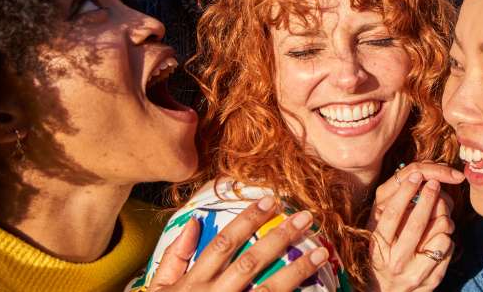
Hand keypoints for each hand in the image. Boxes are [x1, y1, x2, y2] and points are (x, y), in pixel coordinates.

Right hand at [147, 196, 328, 290]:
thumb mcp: (160, 290)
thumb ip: (174, 257)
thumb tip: (193, 221)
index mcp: (194, 283)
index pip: (223, 243)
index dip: (248, 220)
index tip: (271, 200)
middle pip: (251, 262)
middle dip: (279, 237)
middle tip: (306, 217)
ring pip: (268, 290)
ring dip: (297, 270)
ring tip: (322, 252)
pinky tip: (317, 290)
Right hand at [367, 162, 464, 290]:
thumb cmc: (383, 259)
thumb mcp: (378, 239)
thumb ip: (387, 216)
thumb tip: (410, 184)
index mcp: (378, 248)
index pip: (392, 215)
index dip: (405, 192)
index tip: (416, 176)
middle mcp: (395, 261)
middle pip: (417, 222)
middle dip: (428, 198)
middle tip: (434, 184)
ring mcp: (414, 273)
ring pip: (439, 234)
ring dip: (442, 219)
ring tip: (439, 215)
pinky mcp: (432, 280)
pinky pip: (448, 248)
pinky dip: (447, 237)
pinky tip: (440, 236)